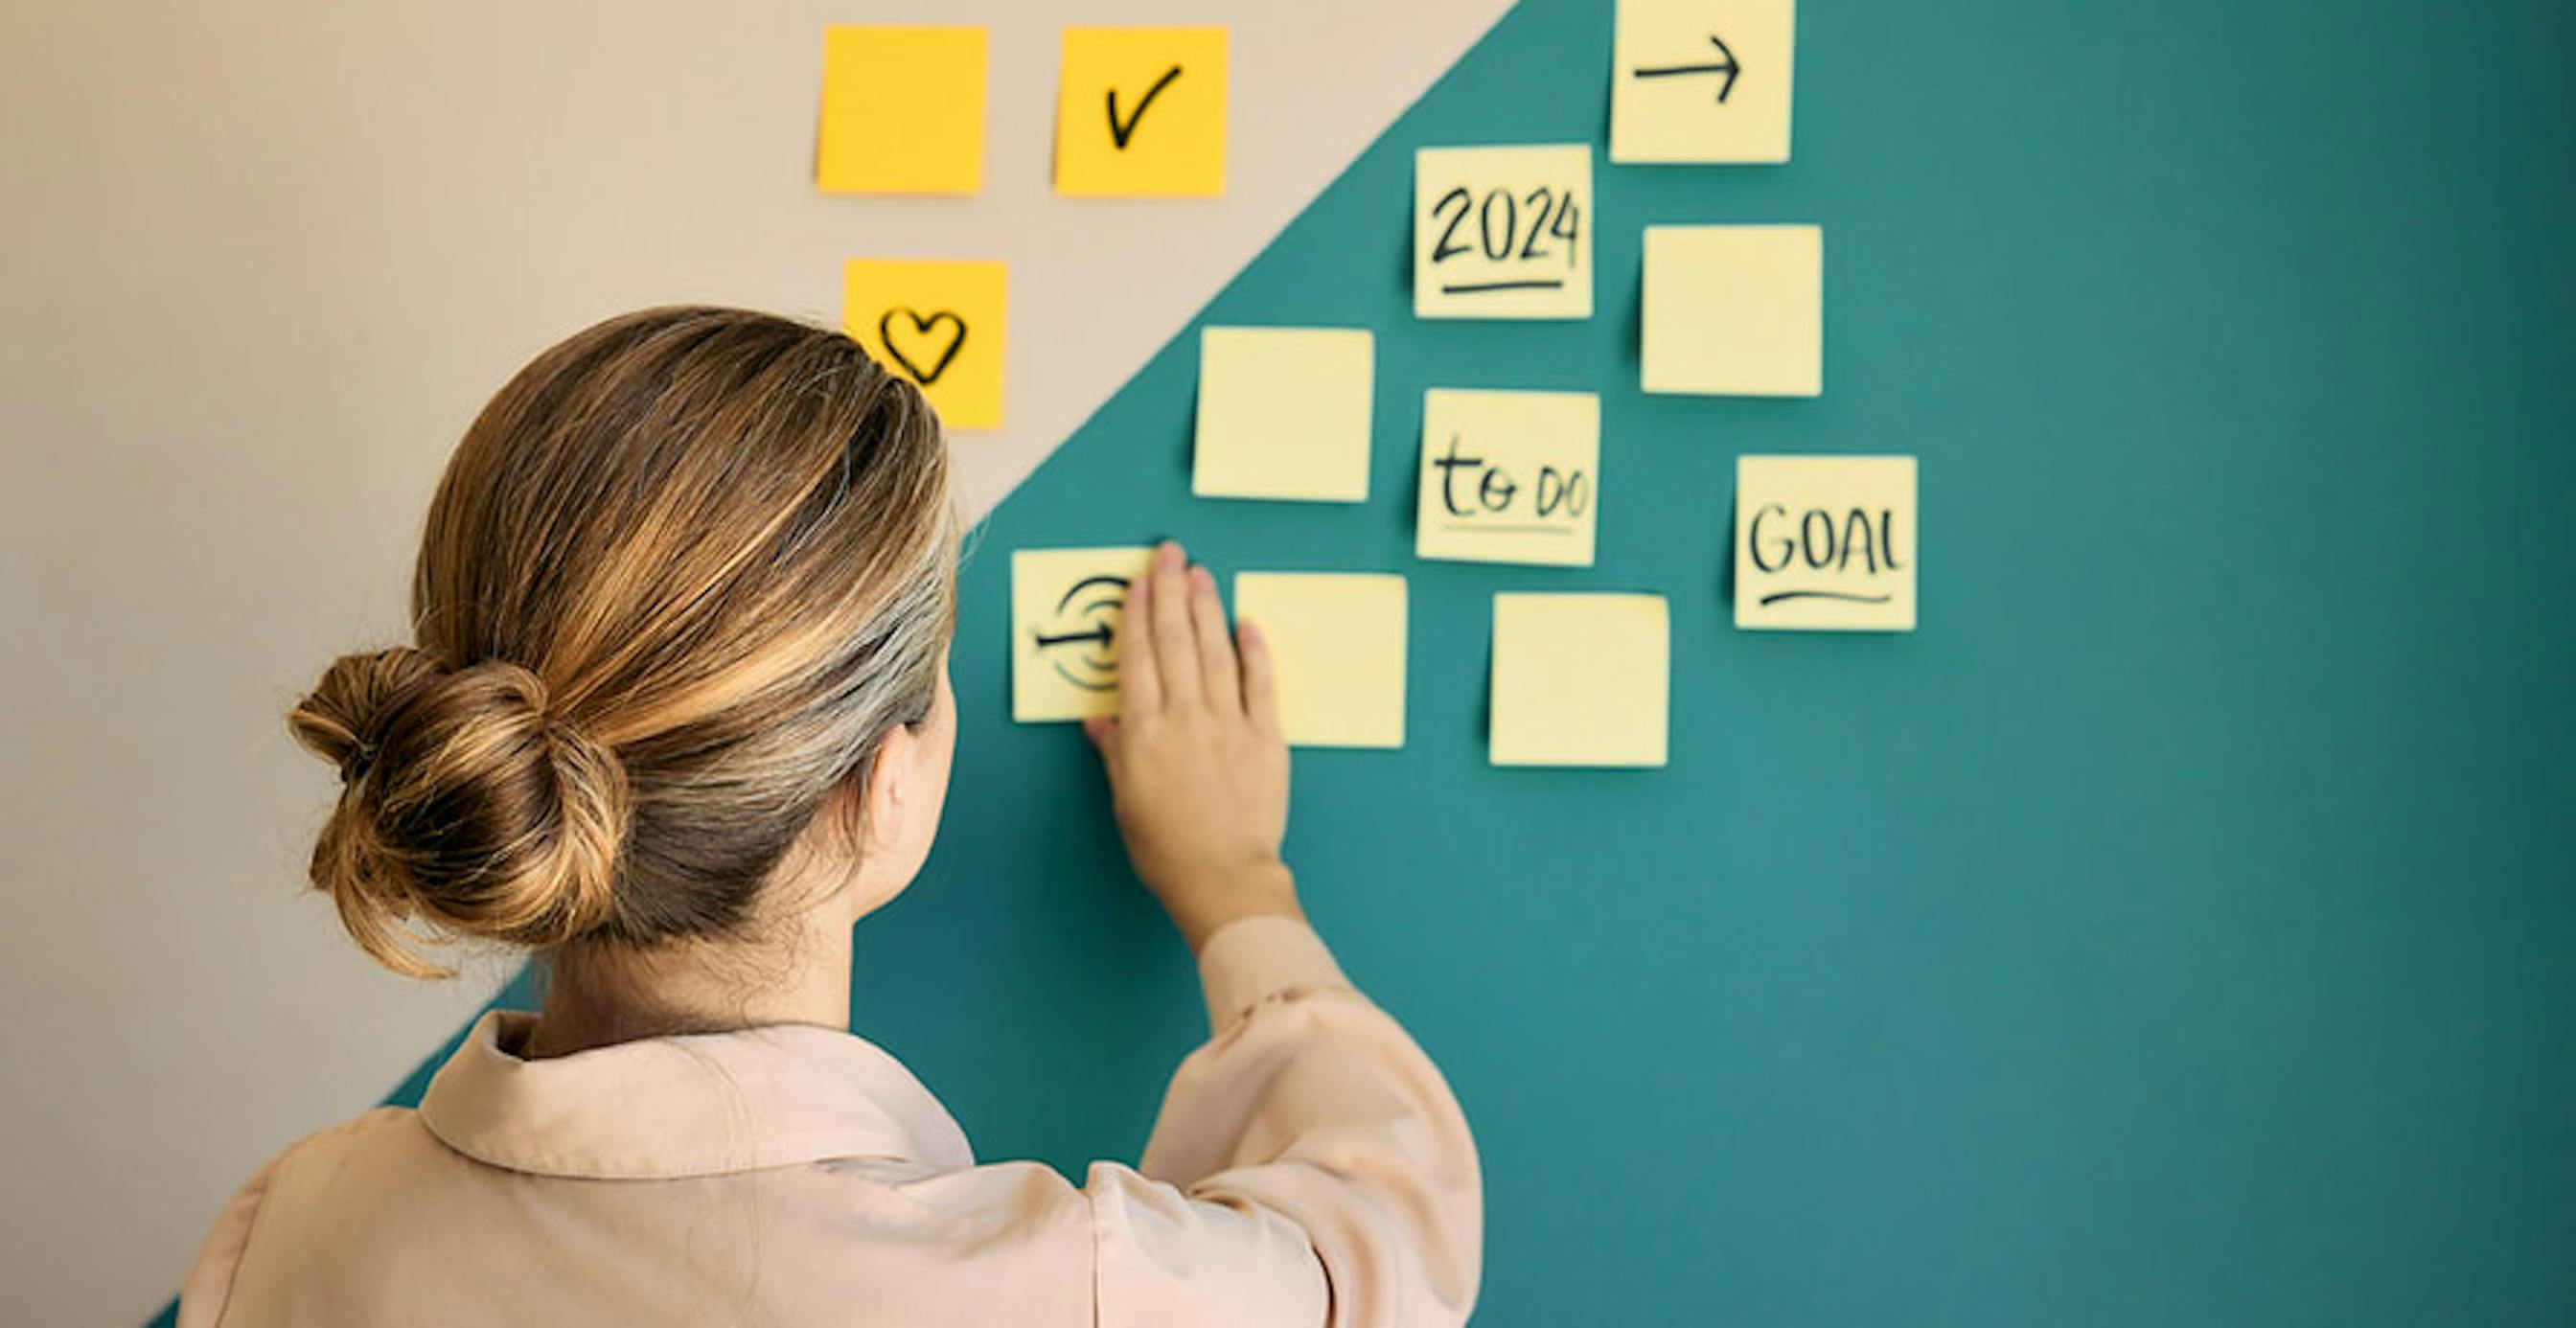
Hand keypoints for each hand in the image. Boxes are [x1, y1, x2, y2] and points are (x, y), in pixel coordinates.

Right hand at [1083, 541, 1302, 953]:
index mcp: (1144, 731)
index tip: (1138, 583)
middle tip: (1170, 554)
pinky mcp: (1266, 737)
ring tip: (1201, 574)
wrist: (1223, 879)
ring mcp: (1228, 723)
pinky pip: (1260, 683)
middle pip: (1174, 640)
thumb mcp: (1125, 801)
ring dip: (1206, 607)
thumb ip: (1115, 753)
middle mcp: (1185, 716)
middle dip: (1170, 591)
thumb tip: (1100, 722)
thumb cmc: (1166, 850)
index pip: (1137, 657)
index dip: (1136, 615)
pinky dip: (1254, 650)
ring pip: (1215, 651)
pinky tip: (1246, 623)